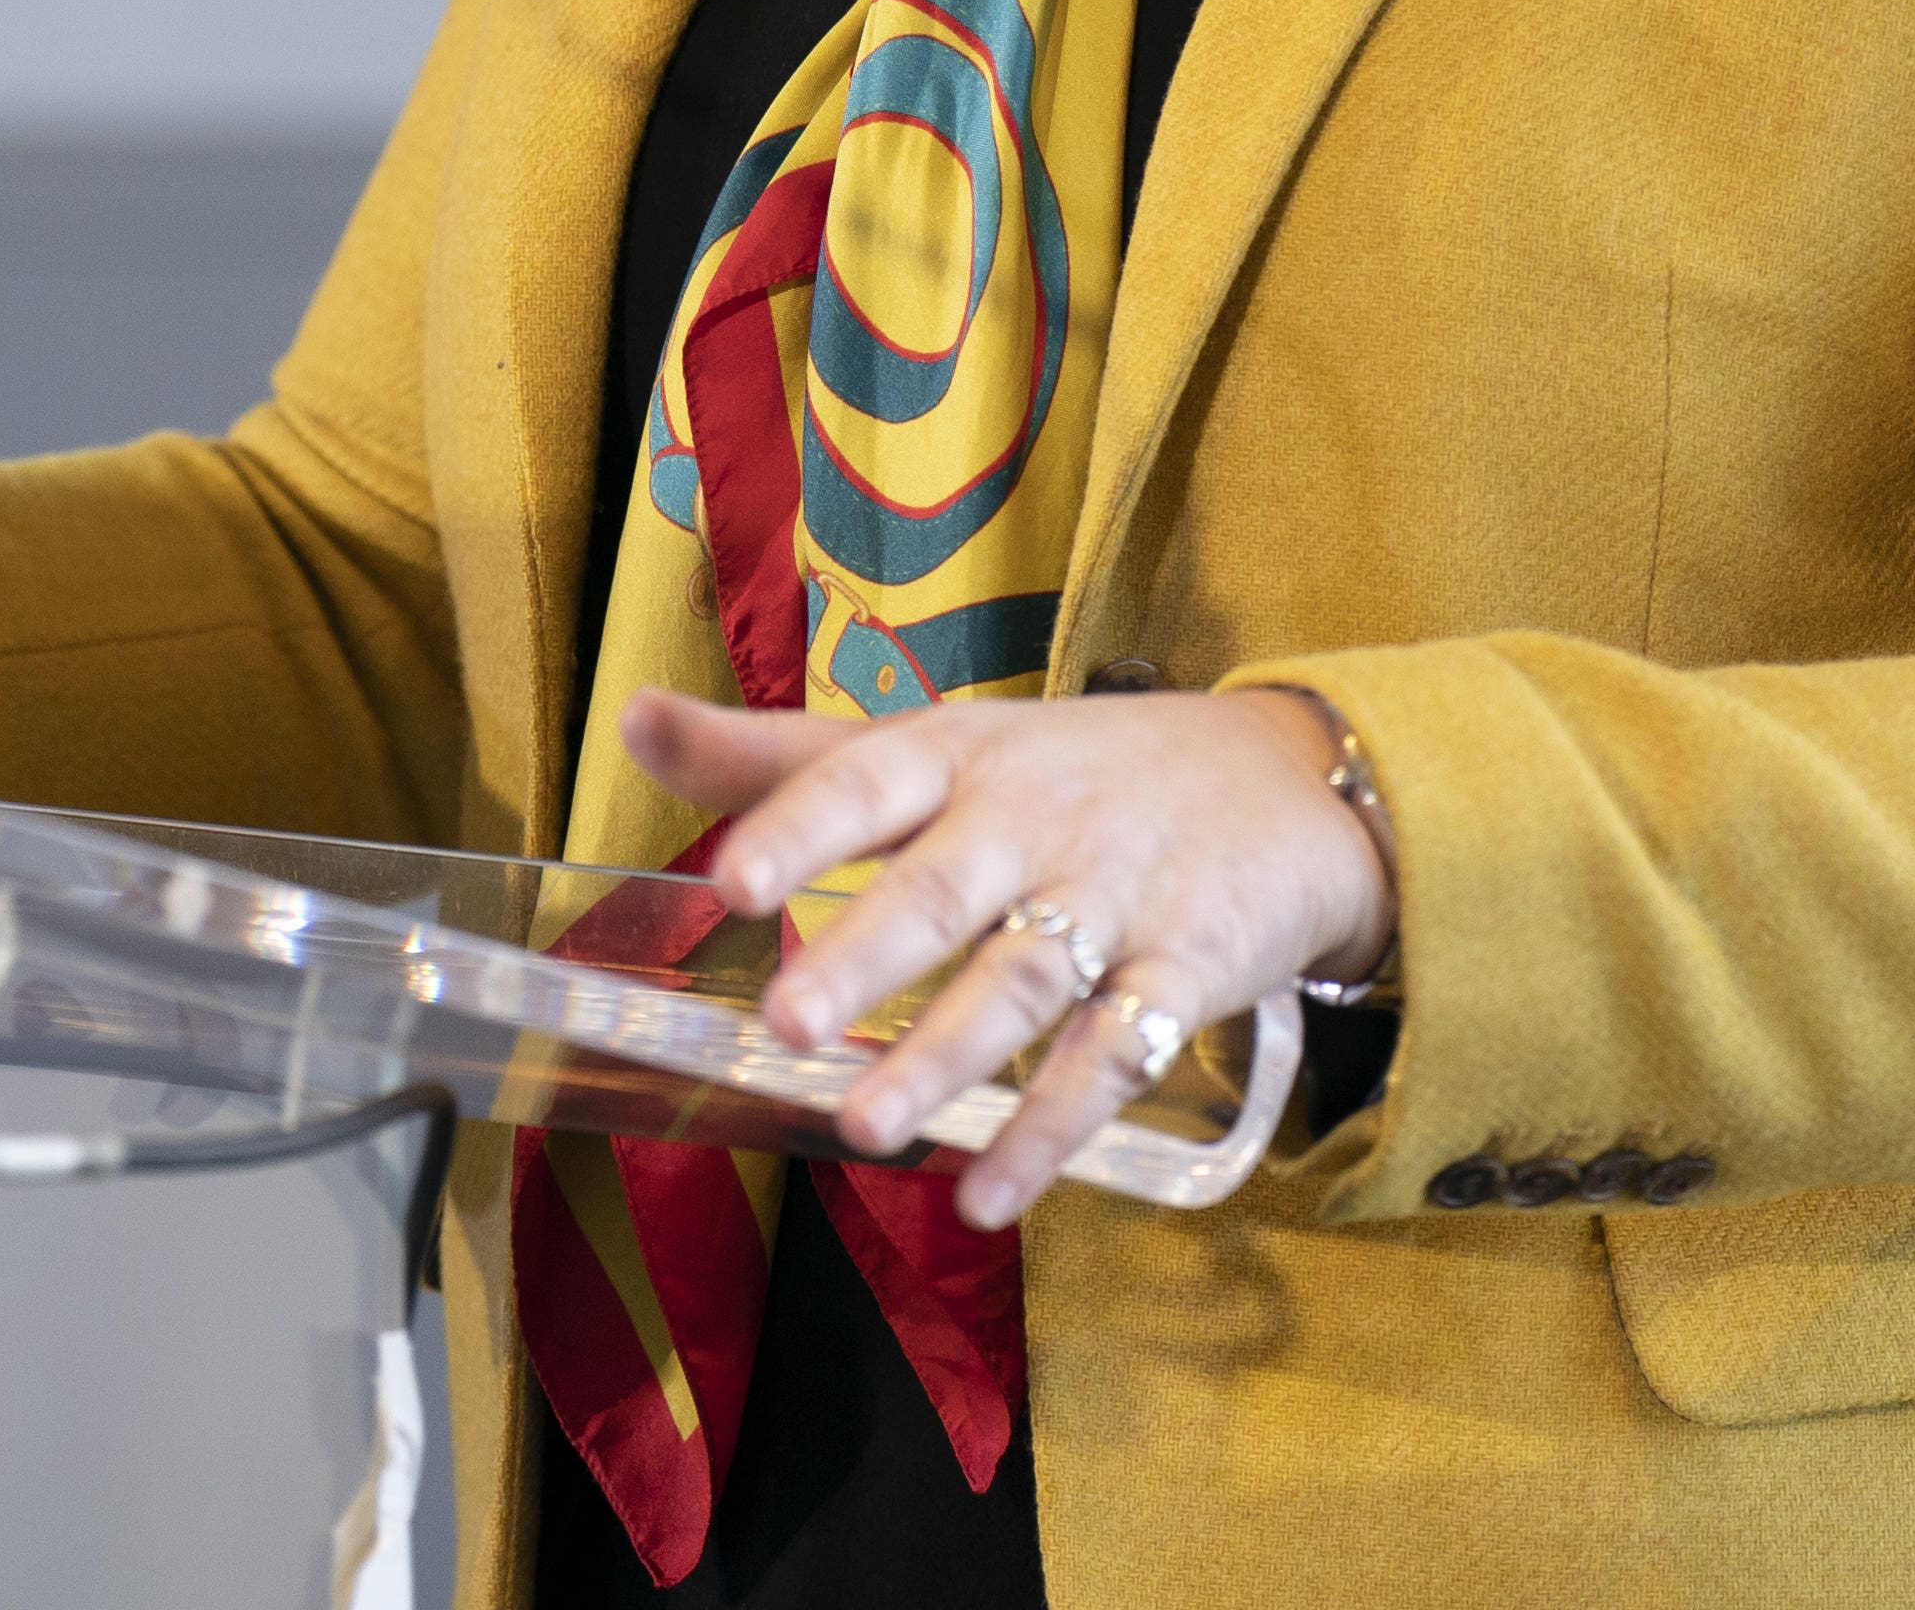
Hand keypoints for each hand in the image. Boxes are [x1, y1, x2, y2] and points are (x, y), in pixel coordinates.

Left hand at [623, 679, 1391, 1231]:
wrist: (1283, 781)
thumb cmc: (1067, 770)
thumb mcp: (931, 741)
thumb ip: (778, 754)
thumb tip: (631, 720)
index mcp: (956, 757)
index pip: (865, 780)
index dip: (799, 826)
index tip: (730, 881)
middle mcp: (1030, 819)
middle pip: (941, 888)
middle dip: (865, 954)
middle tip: (785, 1023)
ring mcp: (1113, 896)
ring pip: (1022, 981)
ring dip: (943, 1056)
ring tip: (864, 1128)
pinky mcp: (1186, 970)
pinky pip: (1114, 1058)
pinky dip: (1050, 1132)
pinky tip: (986, 1195)